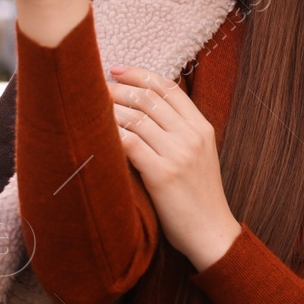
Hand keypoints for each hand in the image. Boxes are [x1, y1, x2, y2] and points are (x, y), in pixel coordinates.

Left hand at [108, 65, 241, 270]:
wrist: (211, 232)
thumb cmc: (199, 197)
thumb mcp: (199, 156)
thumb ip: (179, 132)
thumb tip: (144, 109)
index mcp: (202, 127)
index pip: (168, 88)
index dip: (139, 75)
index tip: (116, 70)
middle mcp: (192, 135)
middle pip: (148, 99)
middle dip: (118, 89)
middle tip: (96, 87)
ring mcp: (178, 154)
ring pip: (136, 118)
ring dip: (110, 109)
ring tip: (91, 108)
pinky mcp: (163, 174)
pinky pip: (129, 143)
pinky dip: (111, 134)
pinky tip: (96, 133)